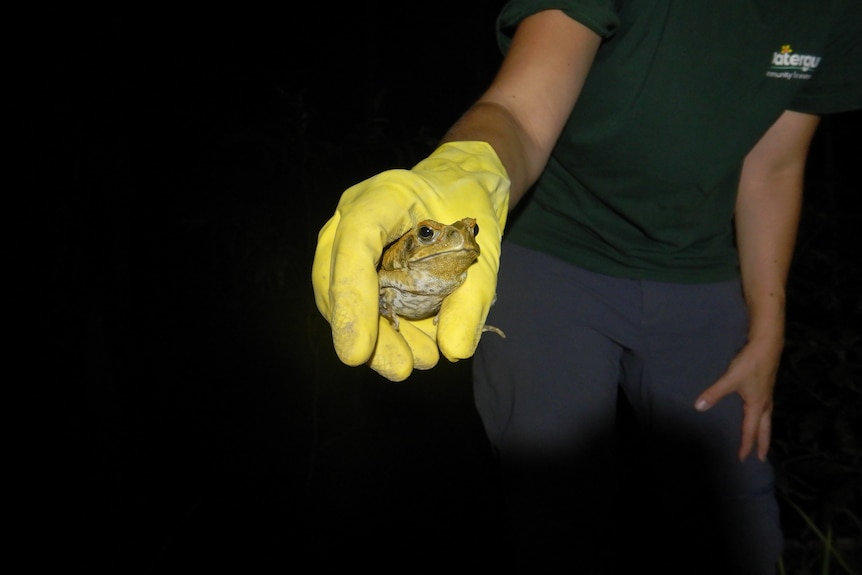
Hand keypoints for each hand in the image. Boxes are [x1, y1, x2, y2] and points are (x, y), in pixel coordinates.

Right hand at [311, 141, 509, 380]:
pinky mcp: (355, 264)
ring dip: (377, 337)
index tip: (357, 351)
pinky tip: (416, 350)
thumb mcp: (485, 248)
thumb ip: (473, 297)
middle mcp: (352, 216)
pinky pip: (359, 302)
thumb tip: (454, 351)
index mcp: (384, 195)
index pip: (356, 241)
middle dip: (364, 331)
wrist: (460, 184)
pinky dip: (385, 331)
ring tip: (420, 362)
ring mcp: (347, 240)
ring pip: (341, 296)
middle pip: (334, 276)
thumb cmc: (470, 206)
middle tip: (400, 369)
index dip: (352, 296)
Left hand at [694, 337, 783, 461]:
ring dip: (765, 432)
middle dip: (762, 444)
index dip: (745, 445)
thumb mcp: (730, 379)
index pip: (750, 431)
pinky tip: (759, 413)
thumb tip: (699, 407)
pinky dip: (764, 418)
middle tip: (761, 458)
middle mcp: (765, 403)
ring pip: (767, 419)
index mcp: (756, 405)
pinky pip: (767, 409)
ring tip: (763, 440)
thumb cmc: (750, 363)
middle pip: (765, 429)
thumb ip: (714, 393)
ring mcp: (768, 395)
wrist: (767, 345)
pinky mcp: (767, 386)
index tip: (741, 458)